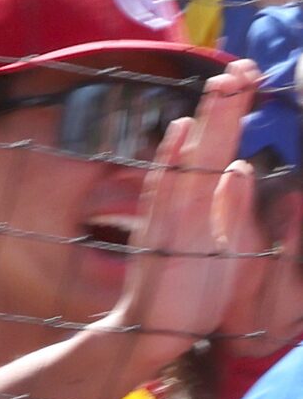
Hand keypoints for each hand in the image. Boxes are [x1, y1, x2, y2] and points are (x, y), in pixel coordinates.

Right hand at [114, 62, 260, 351]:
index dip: (233, 115)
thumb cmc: (188, 295)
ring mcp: (171, 215)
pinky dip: (173, 159)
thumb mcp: (225, 246)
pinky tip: (181, 131)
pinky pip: (169, 190)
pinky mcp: (166, 234)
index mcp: (200, 202)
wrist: (151, 332)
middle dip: (225, 106)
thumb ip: (229, 207)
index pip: (219, 148)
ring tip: (221, 84)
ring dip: (207, 122)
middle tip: (241, 66)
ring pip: (192, 158)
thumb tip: (238, 169)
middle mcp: (182, 201)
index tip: (247, 79)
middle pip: (207, 144)